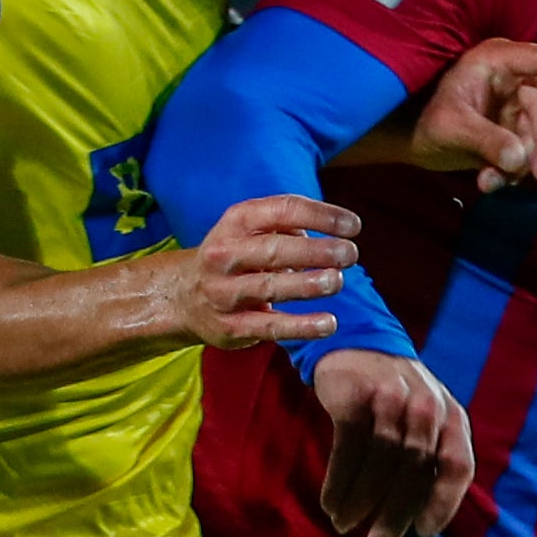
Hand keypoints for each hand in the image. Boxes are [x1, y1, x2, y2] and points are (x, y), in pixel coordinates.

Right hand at [165, 194, 359, 350]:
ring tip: (337, 281)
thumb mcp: (252, 230)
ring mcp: (225, 292)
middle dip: (317, 251)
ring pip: (270, 287)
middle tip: (350, 254)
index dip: (321, 215)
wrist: (183, 296)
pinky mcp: (230, 327)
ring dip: (308, 284)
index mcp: (236, 221)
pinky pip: (270, 326)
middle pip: (275, 249)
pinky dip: (302, 326)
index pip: (283, 210)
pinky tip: (329, 323)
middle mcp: (225, 254)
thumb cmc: (235, 256)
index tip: (353, 226)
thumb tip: (333, 238)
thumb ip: (289, 227)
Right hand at [310, 348, 473, 536]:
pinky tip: (331, 505)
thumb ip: (431, 458)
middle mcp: (427, 405)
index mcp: (452, 417)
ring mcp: (391, 398)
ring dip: (361, 502)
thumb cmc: (396, 398)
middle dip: (395, 514)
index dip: (444, 503)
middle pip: (415, 469)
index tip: (423, 532)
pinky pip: (348, 449)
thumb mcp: (426, 419)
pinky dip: (339, 483)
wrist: (356, 343)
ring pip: (381, 461)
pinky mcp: (356, 396)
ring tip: (346, 526)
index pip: (458, 465)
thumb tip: (420, 521)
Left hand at [408, 39, 536, 189]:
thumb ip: (486, 140)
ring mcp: (517, 106)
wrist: (414, 141)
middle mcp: (514, 79)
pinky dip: (513, 172)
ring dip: (523, 165)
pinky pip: (528, 153)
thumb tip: (520, 160)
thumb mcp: (451, 127)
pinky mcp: (516, 132)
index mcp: (498, 60)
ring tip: (491, 183)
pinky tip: (489, 183)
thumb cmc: (427, 119)